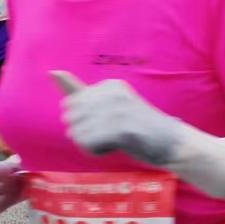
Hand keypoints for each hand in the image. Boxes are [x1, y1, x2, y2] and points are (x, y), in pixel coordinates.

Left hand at [51, 71, 182, 165]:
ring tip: (116, 140)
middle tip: (113, 133)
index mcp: (109, 85)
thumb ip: (79, 92)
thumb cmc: (139, 127)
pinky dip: (97, 151)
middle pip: (71, 119)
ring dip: (91, 143)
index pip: (72, 104)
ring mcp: (116, 110)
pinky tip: (117, 147)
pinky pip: (86, 144)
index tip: (112, 121)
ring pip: (76, 133)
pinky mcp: (119, 129)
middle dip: (85, 132)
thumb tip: (51, 72)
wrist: (173, 143)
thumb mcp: (109, 105)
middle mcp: (111, 93)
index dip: (86, 120)